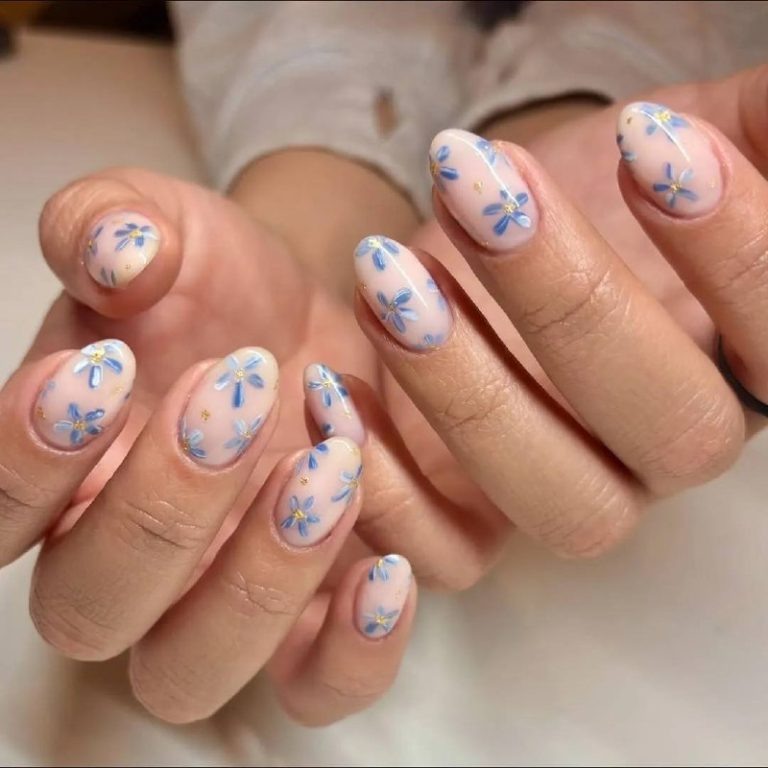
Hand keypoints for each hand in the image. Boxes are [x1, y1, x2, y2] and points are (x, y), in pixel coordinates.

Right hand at [0, 169, 419, 724]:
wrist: (314, 321)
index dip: (27, 456)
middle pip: (90, 610)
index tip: (105, 366)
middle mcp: (133, 562)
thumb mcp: (173, 230)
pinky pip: (320, 690)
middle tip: (234, 393)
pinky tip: (387, 570)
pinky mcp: (319, 618)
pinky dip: (353, 654)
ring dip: (257, 579)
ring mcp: (225, 603)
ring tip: (328, 464)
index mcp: (68, 476)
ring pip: (191, 669)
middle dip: (158, 509)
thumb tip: (113, 252)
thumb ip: (115, 225)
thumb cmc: (228, 287)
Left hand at [354, 64, 767, 558]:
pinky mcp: (475, 521)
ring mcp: (576, 491)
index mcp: (742, 361)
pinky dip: (386, 487)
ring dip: (466, 394)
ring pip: (561, 501)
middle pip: (671, 429)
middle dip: (572, 305)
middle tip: (480, 193)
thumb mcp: (690, 127)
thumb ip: (751, 133)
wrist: (503, 223)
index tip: (646, 140)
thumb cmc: (603, 178)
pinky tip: (333, 383)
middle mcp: (669, 447)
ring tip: (388, 277)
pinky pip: (448, 553)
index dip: (732, 250)